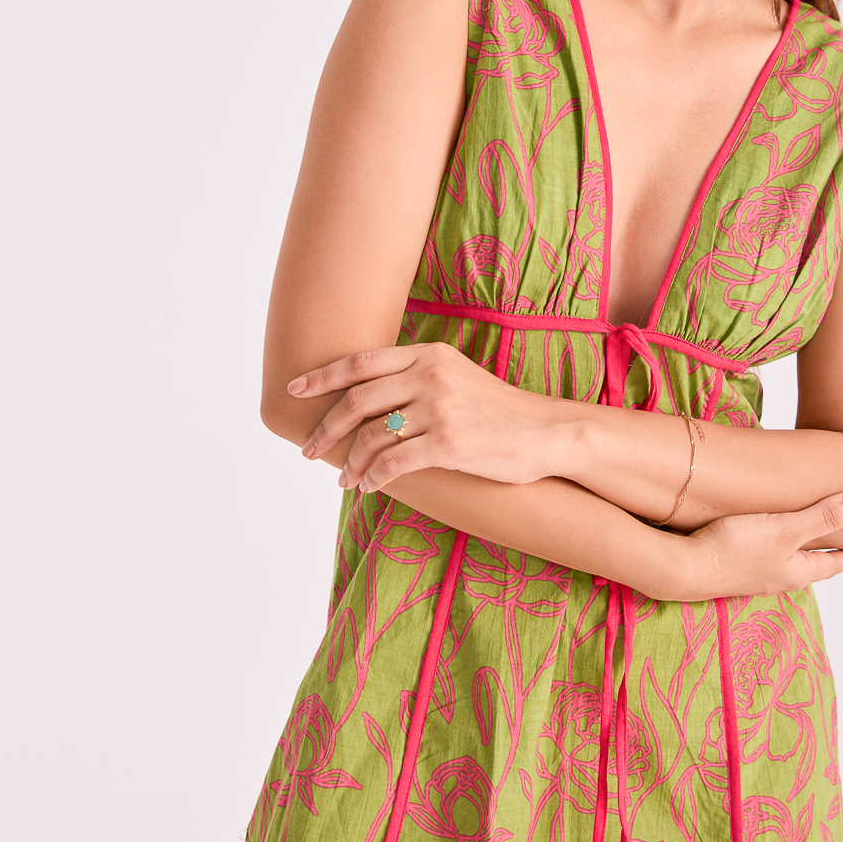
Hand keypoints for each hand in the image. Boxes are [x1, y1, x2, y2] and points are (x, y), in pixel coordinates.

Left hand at [289, 341, 563, 493]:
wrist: (546, 433)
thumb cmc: (498, 411)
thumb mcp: (456, 377)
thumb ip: (415, 379)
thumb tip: (366, 398)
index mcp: (429, 354)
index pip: (361, 362)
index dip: (322, 376)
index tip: (295, 390)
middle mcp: (430, 375)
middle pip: (357, 400)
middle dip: (326, 428)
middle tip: (310, 450)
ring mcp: (440, 408)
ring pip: (371, 436)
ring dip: (350, 462)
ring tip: (344, 479)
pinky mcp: (449, 443)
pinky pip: (393, 462)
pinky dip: (373, 477)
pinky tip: (368, 487)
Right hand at [684, 492, 842, 597]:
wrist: (684, 567)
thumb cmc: (735, 549)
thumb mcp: (786, 529)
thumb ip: (824, 516)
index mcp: (798, 571)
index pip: (832, 564)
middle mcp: (779, 577)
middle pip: (811, 566)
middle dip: (826, 556)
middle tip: (839, 547)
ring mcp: (755, 576)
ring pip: (787, 563)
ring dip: (799, 552)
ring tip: (805, 542)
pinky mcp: (734, 569)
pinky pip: (764, 559)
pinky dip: (774, 549)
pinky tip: (764, 540)